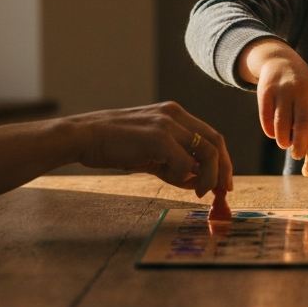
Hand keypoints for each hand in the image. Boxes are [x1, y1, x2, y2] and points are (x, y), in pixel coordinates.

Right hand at [78, 101, 233, 196]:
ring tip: (197, 191)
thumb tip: (195, 181)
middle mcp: (175, 115)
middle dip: (223, 170)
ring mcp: (168, 124)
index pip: (211, 135)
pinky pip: (185, 164)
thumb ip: (173, 163)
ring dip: (208, 176)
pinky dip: (183, 176)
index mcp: (174, 114)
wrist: (84, 137)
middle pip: (215, 142)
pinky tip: (170, 179)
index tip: (223, 182)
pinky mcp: (159, 138)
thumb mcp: (149, 152)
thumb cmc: (113, 145)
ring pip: (207, 152)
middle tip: (221, 192)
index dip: (222, 160)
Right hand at [237, 39, 307, 160]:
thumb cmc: (301, 88)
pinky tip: (273, 133)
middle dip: (300, 146)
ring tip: (284, 143)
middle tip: (297, 155)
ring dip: (283, 140)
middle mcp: (301, 90)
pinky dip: (270, 131)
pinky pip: (267, 119)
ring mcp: (282, 90)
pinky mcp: (265, 92)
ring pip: (282, 124)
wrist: (279, 60)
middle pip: (302, 125)